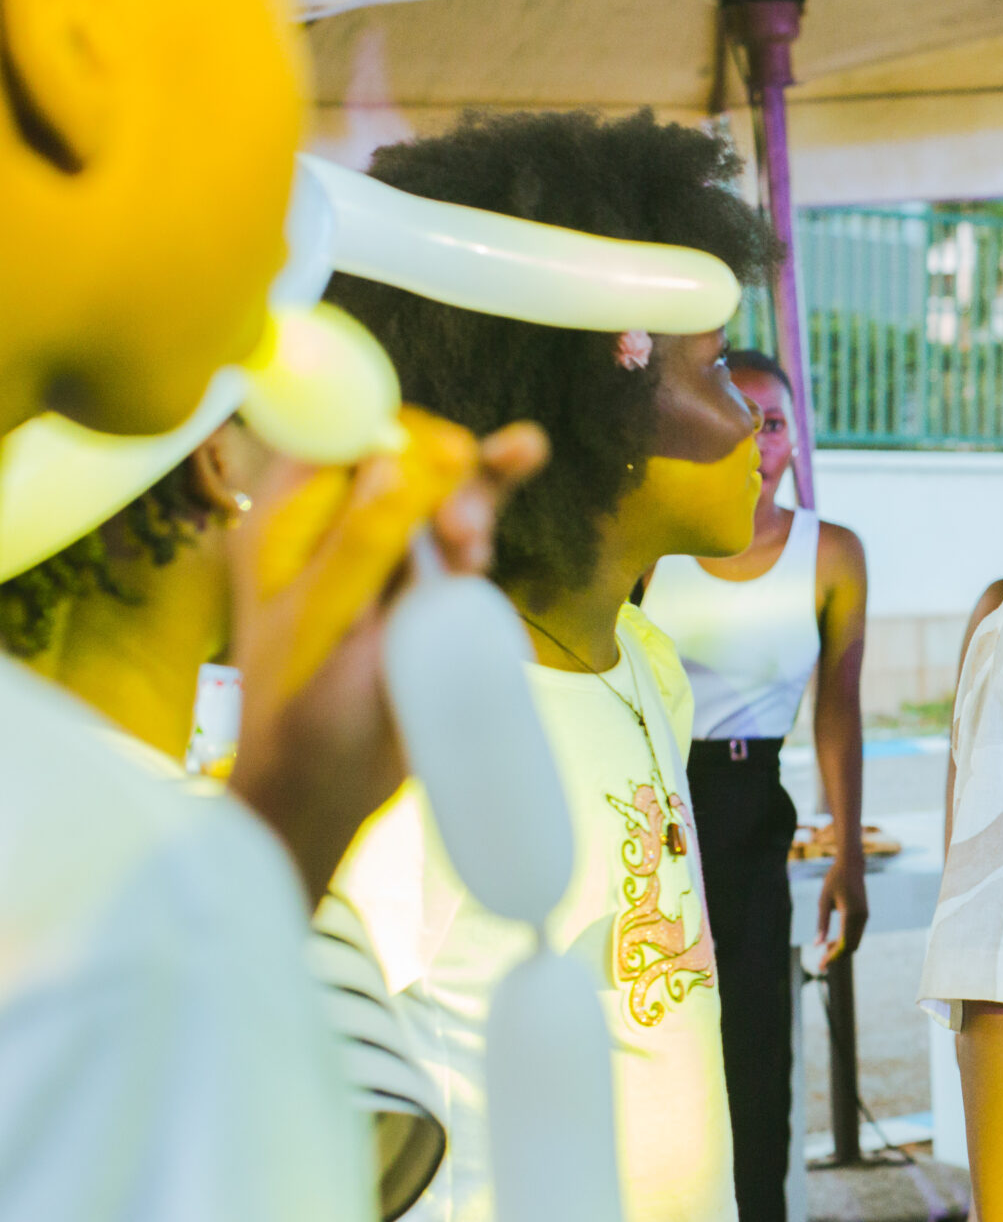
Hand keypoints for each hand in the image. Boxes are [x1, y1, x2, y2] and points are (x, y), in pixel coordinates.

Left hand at [227, 410, 546, 902]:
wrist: (325, 787)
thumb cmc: (301, 708)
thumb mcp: (327, 621)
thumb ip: (363, 541)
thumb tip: (401, 460)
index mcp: (289, 520)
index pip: (345, 434)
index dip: (398, 434)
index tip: (444, 460)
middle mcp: (339, 525)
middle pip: (409, 458)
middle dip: (449, 476)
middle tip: (466, 533)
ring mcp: (385, 556)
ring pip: (444, 497)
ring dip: (473, 505)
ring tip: (473, 549)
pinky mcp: (425, 589)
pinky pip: (462, 543)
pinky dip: (483, 534)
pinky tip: (492, 539)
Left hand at [819, 852, 868, 961]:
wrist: (851, 865)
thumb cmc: (834, 880)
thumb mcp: (823, 901)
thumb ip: (822, 924)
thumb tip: (817, 945)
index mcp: (851, 915)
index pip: (843, 944)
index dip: (832, 957)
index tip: (821, 965)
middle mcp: (861, 918)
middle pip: (851, 947)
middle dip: (837, 957)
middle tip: (821, 963)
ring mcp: (865, 917)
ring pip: (855, 942)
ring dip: (841, 949)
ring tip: (825, 950)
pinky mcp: (864, 915)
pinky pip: (856, 934)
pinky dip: (846, 941)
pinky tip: (832, 941)